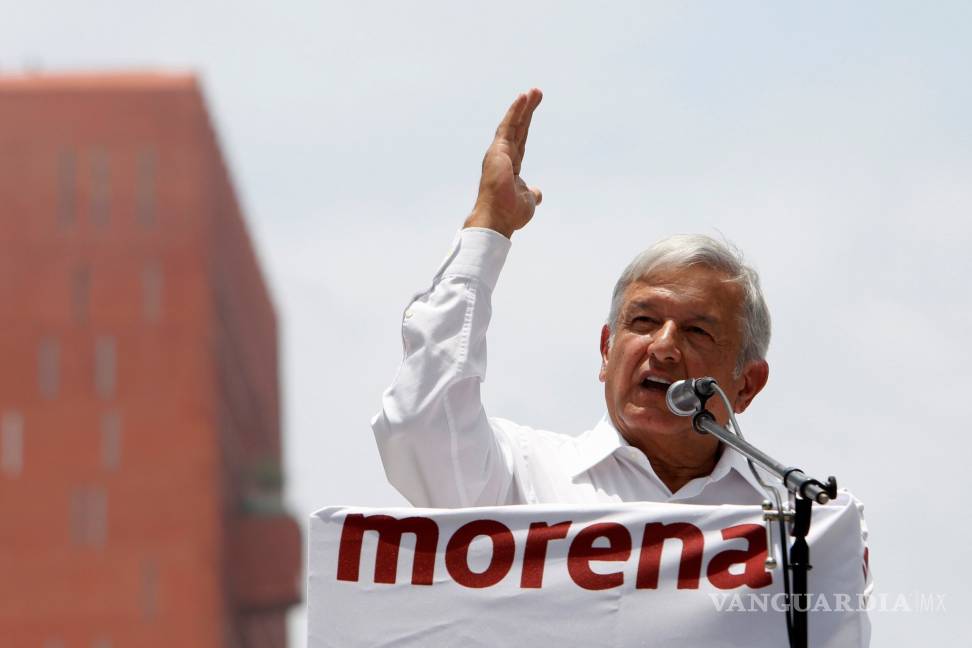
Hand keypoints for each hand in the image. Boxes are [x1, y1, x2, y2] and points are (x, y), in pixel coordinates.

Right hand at [464, 89, 542, 237]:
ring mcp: (498, 153)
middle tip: (537, 92)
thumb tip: (538, 193)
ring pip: (513, 124)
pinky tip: (523, 98)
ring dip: (523, 107)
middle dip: (527, 111)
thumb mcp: (528, 200)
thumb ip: (532, 192)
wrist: (498, 218)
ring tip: (533, 92)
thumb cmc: (510, 213)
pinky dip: (516, 111)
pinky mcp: (497, 150)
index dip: (527, 126)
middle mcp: (502, 157)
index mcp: (510, 167)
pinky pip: (508, 126)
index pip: (521, 141)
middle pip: (518, 128)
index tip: (532, 111)